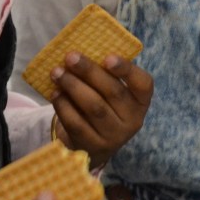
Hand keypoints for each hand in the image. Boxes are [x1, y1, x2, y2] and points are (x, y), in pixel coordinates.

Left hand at [49, 52, 153, 168]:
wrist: (92, 144)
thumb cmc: (103, 106)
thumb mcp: (111, 93)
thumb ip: (104, 75)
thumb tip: (81, 54)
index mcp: (141, 101)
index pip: (143, 84)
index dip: (126, 69)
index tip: (108, 57)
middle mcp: (132, 120)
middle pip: (113, 92)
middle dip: (89, 72)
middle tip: (70, 57)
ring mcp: (113, 137)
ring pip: (94, 107)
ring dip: (73, 86)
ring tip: (57, 72)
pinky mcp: (92, 146)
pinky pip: (77, 123)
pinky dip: (64, 106)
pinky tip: (55, 93)